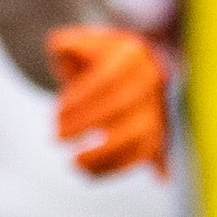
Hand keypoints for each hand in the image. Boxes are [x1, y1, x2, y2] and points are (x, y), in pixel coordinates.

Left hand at [47, 25, 169, 177]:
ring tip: (74, 163)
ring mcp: (159, 108)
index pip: (108, 79)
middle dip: (88, 124)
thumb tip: (60, 46)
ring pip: (143, 136)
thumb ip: (66, 44)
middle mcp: (153, 79)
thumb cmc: (87, 58)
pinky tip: (90, 174)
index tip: (56, 116)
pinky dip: (119, 167)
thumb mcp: (75, 43)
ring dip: (107, 154)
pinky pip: (147, 155)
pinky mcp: (159, 133)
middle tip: (57, 137)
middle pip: (125, 106)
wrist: (116, 69)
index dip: (81, 101)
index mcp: (134, 53)